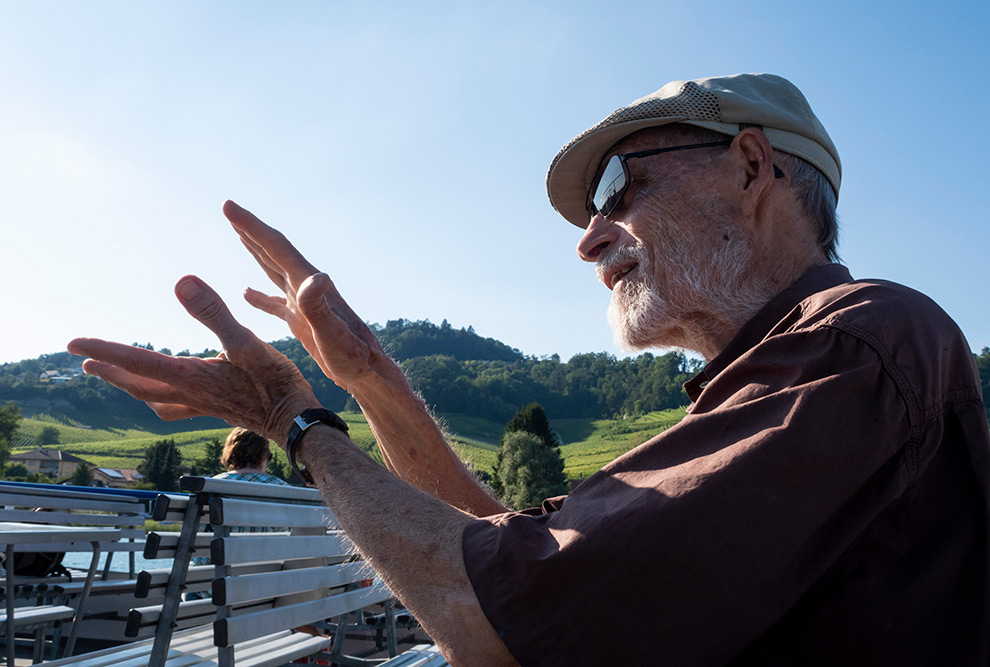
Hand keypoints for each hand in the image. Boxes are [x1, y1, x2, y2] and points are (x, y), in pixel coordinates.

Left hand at [68, 275, 318, 443]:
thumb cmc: (276, 384)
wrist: (297, 421)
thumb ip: (213, 311)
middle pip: (138, 384)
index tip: (75, 344)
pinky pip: (176, 407)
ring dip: (131, 386)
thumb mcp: (246, 341)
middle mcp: (191, 393)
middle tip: (85, 359)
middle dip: (110, 371)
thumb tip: (182, 281)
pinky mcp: (217, 410)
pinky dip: (161, 398)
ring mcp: (203, 405)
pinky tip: (168, 394)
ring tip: (116, 376)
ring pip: (154, 398)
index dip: (105, 350)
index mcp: (192, 376)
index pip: (138, 361)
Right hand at [223, 201, 398, 393]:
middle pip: (274, 252)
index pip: (276, 247)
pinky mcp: (304, 322)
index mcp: (309, 285)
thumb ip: (319, 306)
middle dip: (251, 231)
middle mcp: (307, 288)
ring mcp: (305, 304)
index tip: (228, 206)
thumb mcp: (332, 334)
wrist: (369, 373)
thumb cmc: (353, 357)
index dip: (251, 226)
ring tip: (240, 236)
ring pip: (275, 271)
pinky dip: (260, 296)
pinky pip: (276, 303)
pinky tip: (247, 293)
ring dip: (257, 252)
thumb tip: (317, 277)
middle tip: (229, 209)